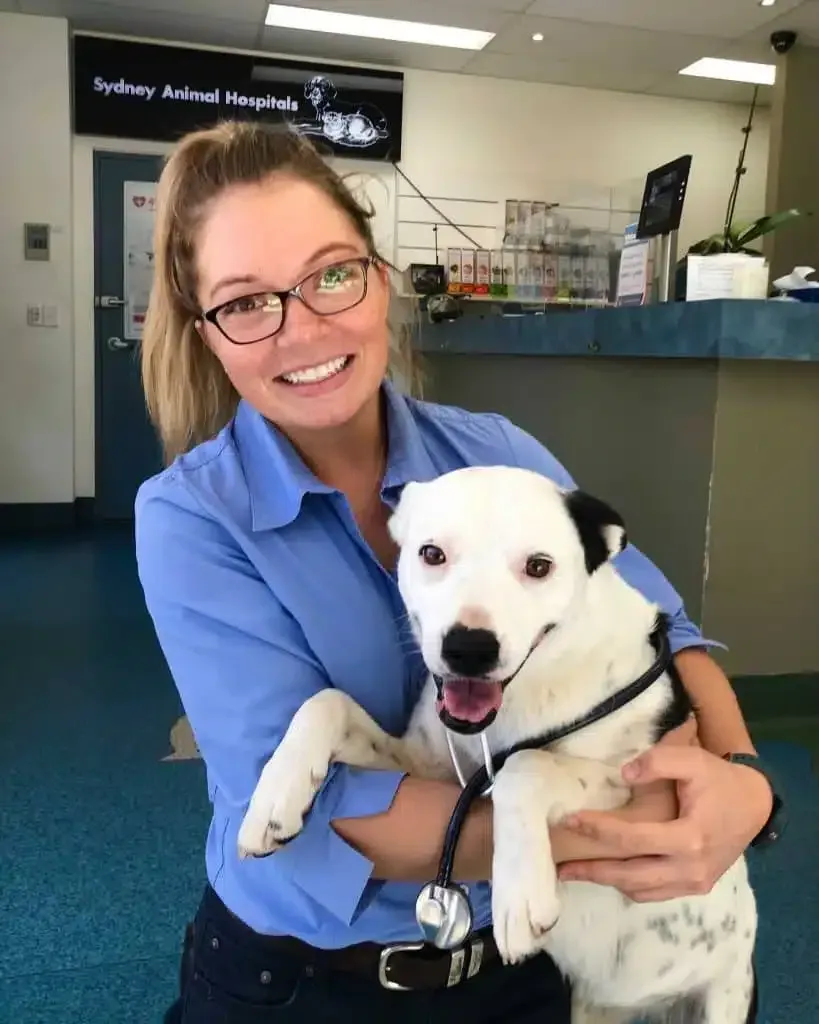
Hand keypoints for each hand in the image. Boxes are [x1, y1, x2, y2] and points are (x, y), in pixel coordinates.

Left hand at [557, 744, 772, 901]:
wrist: (755, 806)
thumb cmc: (719, 780)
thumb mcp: (692, 759)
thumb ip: (658, 761)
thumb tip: (622, 775)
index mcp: (690, 837)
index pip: (633, 839)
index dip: (599, 830)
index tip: (571, 820)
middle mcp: (690, 868)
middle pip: (631, 875)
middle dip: (593, 871)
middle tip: (559, 866)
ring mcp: (694, 883)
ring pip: (641, 890)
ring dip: (607, 882)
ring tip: (575, 873)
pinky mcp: (695, 887)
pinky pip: (655, 893)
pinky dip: (629, 886)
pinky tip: (609, 875)